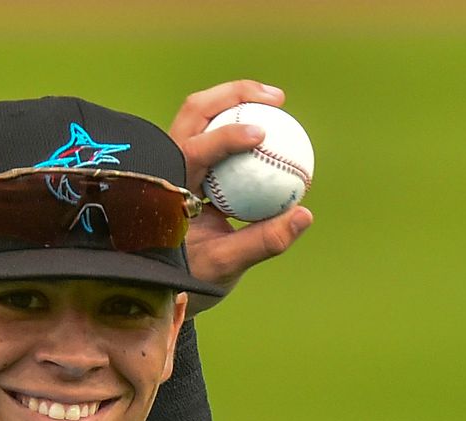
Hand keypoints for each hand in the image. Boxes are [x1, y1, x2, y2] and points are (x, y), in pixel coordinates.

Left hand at [169, 80, 313, 315]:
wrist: (160, 282)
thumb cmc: (189, 276)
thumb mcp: (225, 265)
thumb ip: (263, 241)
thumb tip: (305, 214)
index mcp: (166, 187)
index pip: (192, 150)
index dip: (225, 136)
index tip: (260, 133)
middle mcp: (166, 165)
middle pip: (196, 112)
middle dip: (235, 94)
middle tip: (277, 98)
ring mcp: (174, 159)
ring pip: (203, 115)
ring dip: (238, 100)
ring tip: (278, 101)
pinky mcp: (187, 161)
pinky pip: (215, 132)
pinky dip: (242, 122)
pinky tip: (274, 127)